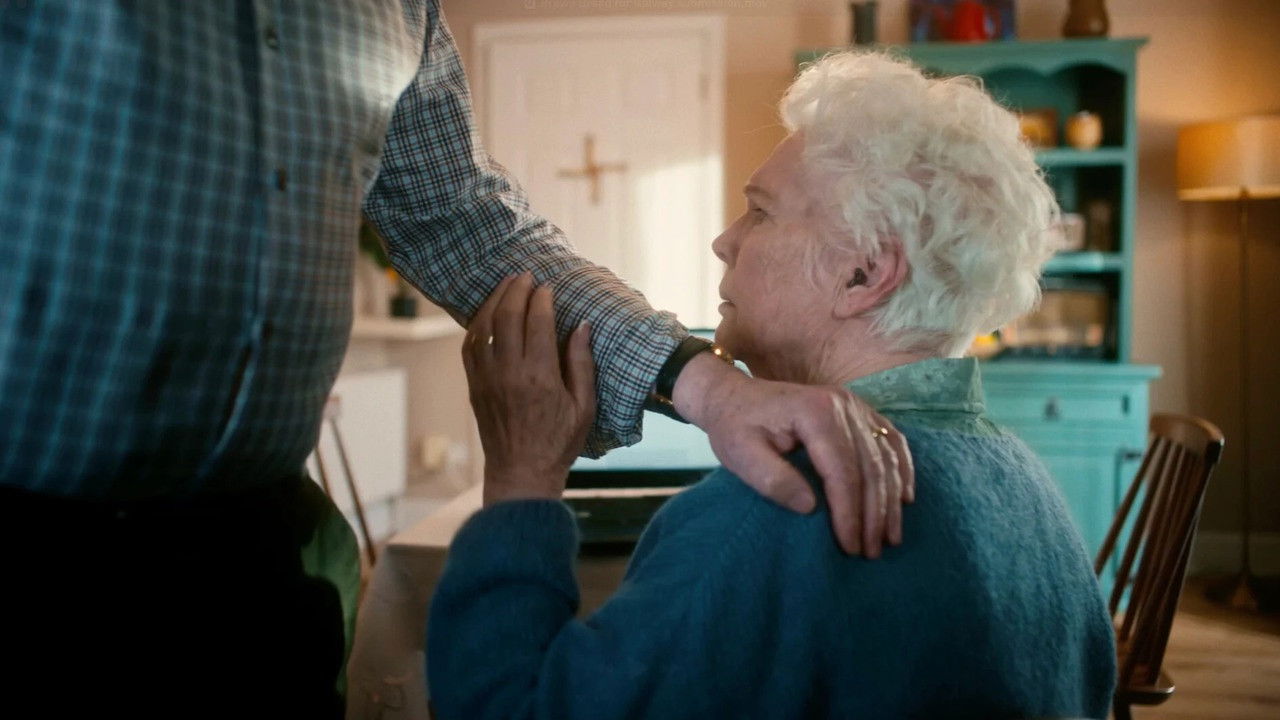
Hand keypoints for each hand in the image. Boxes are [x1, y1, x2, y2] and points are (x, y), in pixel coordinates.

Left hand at [462, 273, 596, 505]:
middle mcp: (509, 373)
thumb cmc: (559, 442)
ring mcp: (487, 378)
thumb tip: (582, 326)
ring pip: (484, 326)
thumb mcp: (584, 406)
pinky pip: (470, 346)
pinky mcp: (474, 386)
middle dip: (517, 290)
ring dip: (494, 300)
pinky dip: (477, 323)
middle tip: (526, 276)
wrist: (521, 472)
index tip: (548, 286)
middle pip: (507, 316)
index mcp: (539, 376)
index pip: (537, 322)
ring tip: (507, 284)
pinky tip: (487, 312)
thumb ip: (582, 364)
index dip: (542, 299)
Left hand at [673, 353, 913, 556]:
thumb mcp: (740, 454)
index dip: (849, 512)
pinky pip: (892, 441)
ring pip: (887, 456)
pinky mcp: (860, 411)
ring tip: (889, 537)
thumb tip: (810, 507)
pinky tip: (905, 499)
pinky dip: (902, 470)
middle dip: (874, 514)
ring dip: (891, 499)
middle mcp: (843, 405)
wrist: (734, 396)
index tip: (849, 546)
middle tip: (873, 552)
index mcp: (815, 412)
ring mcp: (855, 405)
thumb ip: (772, 479)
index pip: (842, 471)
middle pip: (871, 466)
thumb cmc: (735, 427)